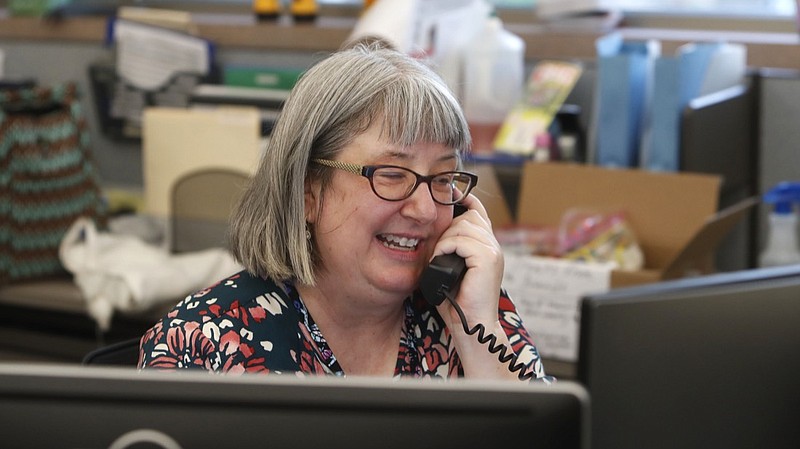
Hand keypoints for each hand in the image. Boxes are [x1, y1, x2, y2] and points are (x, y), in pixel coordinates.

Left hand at [431, 194, 503, 331]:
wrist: (471, 325)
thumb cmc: (457, 302)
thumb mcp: (452, 269)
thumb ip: (450, 249)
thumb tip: (433, 229)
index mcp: (488, 247)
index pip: (479, 212)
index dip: (465, 200)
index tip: (449, 193)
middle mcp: (494, 246)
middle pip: (469, 216)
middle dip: (448, 228)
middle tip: (438, 249)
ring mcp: (493, 251)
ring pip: (464, 226)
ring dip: (445, 240)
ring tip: (439, 258)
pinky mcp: (488, 258)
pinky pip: (461, 240)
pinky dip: (446, 248)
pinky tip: (442, 261)